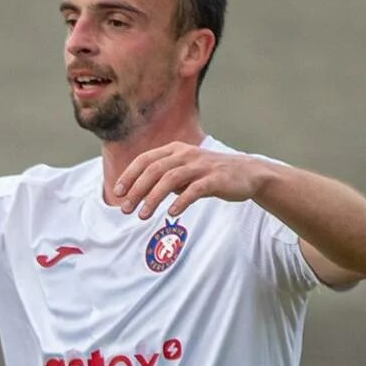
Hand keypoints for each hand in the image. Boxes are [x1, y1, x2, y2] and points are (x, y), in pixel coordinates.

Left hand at [112, 145, 268, 220]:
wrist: (247, 174)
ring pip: (170, 179)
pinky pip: (194, 190)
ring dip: (153, 198)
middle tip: (125, 209)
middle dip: (136, 190)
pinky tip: (171, 214)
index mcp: (176, 150)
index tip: (117, 192)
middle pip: (154, 170)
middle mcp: (186, 154)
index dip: (129, 175)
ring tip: (143, 216)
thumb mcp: (184, 171)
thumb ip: (164, 177)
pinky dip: (181, 201)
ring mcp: (201, 166)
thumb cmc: (211, 175)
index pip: (145, 159)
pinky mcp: (215, 179)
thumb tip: (138, 191)